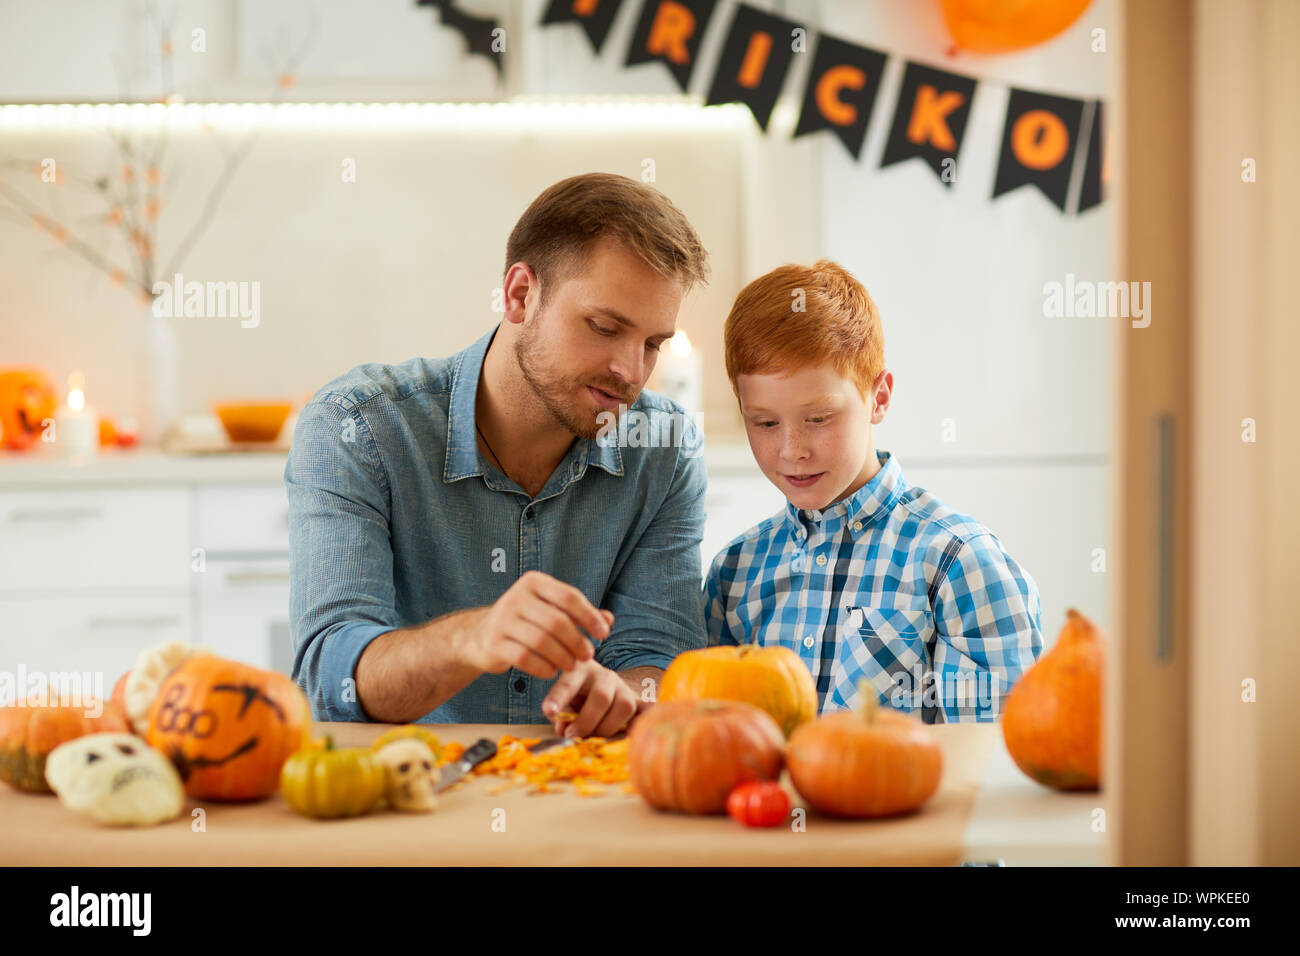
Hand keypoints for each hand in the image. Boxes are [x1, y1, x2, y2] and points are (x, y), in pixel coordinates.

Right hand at [460, 571, 609, 678]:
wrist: (481, 637)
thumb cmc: (526, 623)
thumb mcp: (551, 612)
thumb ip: (580, 615)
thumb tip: (609, 619)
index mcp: (534, 582)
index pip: (569, 596)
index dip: (590, 616)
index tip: (604, 634)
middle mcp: (516, 596)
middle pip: (557, 621)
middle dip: (577, 641)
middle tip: (588, 656)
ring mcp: (502, 619)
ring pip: (542, 641)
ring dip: (563, 657)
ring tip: (572, 666)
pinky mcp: (493, 642)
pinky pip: (525, 658)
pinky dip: (543, 668)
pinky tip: (552, 672)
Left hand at [541, 657, 643, 738]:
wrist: (601, 686)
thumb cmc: (577, 697)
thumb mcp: (564, 702)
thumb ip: (562, 715)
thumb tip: (564, 730)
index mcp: (580, 671)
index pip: (569, 683)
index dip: (559, 698)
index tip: (549, 712)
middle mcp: (604, 676)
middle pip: (601, 697)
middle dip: (586, 722)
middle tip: (572, 735)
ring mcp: (624, 687)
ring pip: (624, 706)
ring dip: (608, 727)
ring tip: (595, 737)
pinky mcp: (639, 701)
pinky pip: (647, 711)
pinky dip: (642, 723)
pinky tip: (632, 736)